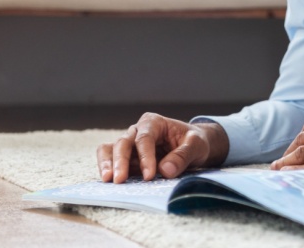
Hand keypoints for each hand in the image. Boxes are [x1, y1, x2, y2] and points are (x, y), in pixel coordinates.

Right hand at [96, 113, 227, 182]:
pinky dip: (106, 167)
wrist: (192, 145)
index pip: (145, 139)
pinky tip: (107, 181)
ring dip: (107, 163)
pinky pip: (110, 159)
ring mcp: (130, 144)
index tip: (149, 175)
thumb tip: (165, 170)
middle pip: (123, 143)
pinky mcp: (126, 157)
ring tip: (107, 180)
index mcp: (154, 123)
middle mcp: (138, 130)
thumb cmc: (194, 141)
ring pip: (110, 149)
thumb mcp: (196, 145)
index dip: (145, 157)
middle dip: (120, 161)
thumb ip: (183, 156)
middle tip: (120, 180)